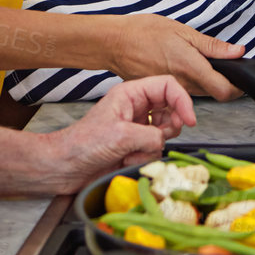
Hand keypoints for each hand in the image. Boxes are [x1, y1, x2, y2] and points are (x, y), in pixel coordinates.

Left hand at [47, 75, 197, 188]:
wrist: (64, 167)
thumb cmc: (82, 144)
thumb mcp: (120, 135)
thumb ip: (151, 135)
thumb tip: (164, 141)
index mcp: (131, 94)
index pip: (168, 86)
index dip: (183, 101)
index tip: (190, 120)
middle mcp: (136, 108)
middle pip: (171, 109)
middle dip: (170, 126)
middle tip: (161, 136)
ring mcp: (136, 128)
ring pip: (164, 133)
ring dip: (153, 146)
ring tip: (134, 151)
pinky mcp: (134, 146)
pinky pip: (154, 149)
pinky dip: (145, 157)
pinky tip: (127, 160)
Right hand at [109, 13, 245, 100]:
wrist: (114, 42)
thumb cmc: (144, 32)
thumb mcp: (183, 31)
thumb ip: (212, 46)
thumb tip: (237, 52)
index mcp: (191, 67)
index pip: (224, 91)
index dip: (236, 88)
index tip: (239, 78)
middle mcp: (182, 84)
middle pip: (213, 94)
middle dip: (222, 83)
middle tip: (220, 66)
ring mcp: (170, 91)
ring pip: (198, 94)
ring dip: (205, 83)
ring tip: (198, 64)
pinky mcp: (160, 92)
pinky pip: (181, 92)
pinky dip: (187, 84)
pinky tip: (181, 68)